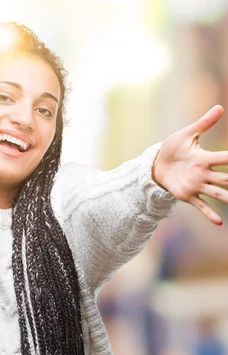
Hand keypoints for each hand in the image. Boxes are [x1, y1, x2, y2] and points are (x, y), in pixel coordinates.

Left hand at [153, 105, 226, 225]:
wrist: (157, 164)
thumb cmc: (173, 147)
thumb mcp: (186, 135)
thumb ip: (203, 124)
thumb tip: (220, 107)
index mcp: (205, 158)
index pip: (227, 158)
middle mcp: (204, 174)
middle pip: (227, 179)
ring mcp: (197, 185)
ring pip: (217, 194)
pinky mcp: (187, 195)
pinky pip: (201, 205)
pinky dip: (209, 214)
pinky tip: (220, 223)